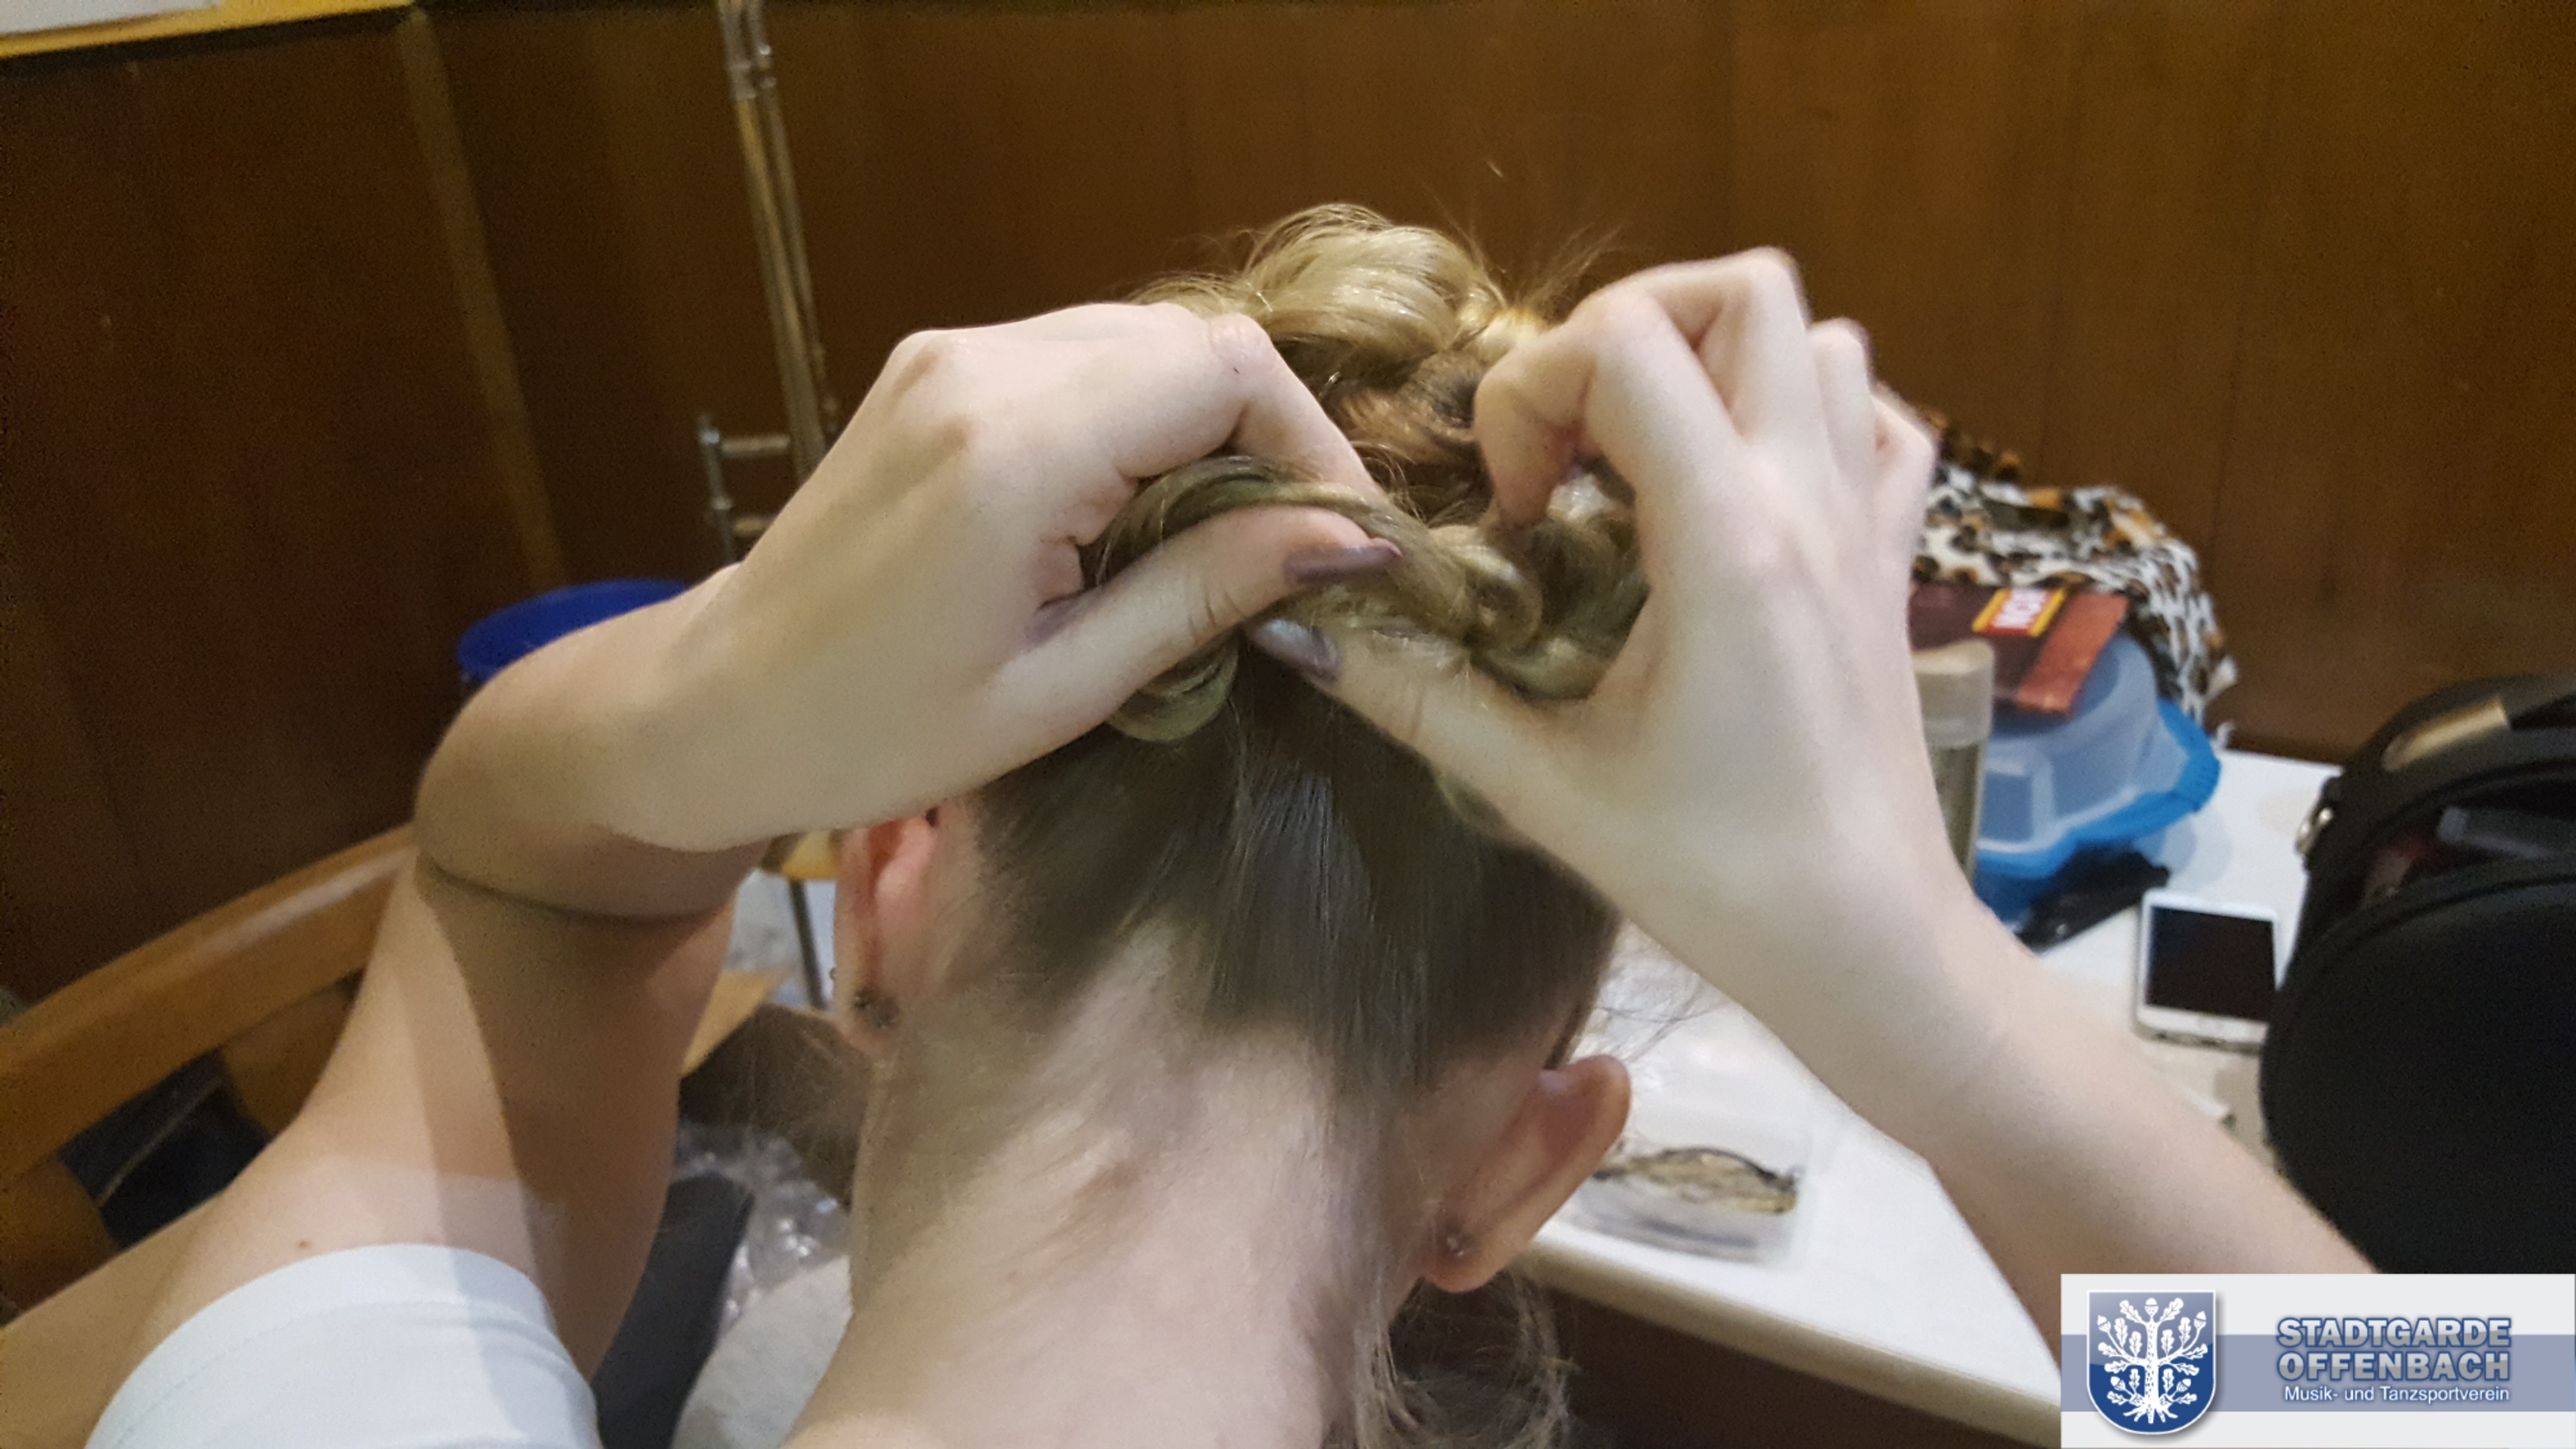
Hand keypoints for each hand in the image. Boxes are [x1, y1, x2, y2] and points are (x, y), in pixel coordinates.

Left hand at [585, 303, 1387, 852]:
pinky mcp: (934, 365)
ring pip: (1143, 340)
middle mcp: (983, 367)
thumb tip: (1354, 544)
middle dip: (1270, 437)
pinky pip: (1080, 355)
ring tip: (1222, 541)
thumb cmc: (877, 733)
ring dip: (1207, 426)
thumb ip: (1209, 593)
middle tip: (1297, 552)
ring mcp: (951, 354)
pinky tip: (1138, 510)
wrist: (715, 705)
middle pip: (1195, 342)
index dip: (1312, 446)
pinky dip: (1140, 416)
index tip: (1342, 543)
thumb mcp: (1063, 687)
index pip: (1226, 371)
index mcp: (1015, 448)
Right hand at [1270, 253, 1988, 1109]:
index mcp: (1726, 538)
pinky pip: (1878, 422)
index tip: (1515, 510)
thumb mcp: (1544, 788)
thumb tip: (1298, 625)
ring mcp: (1865, 525)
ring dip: (1717, 363)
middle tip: (1569, 449)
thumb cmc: (1717, 881)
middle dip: (1627, 331)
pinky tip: (1743, 487)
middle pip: (1741, 291)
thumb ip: (1418, 693)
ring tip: (1644, 459)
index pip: (1624, 341)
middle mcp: (1809, 500)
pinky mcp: (1893, 564)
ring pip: (1819, 338)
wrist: (1873, 953)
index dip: (1535, 390)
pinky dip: (1808, 413)